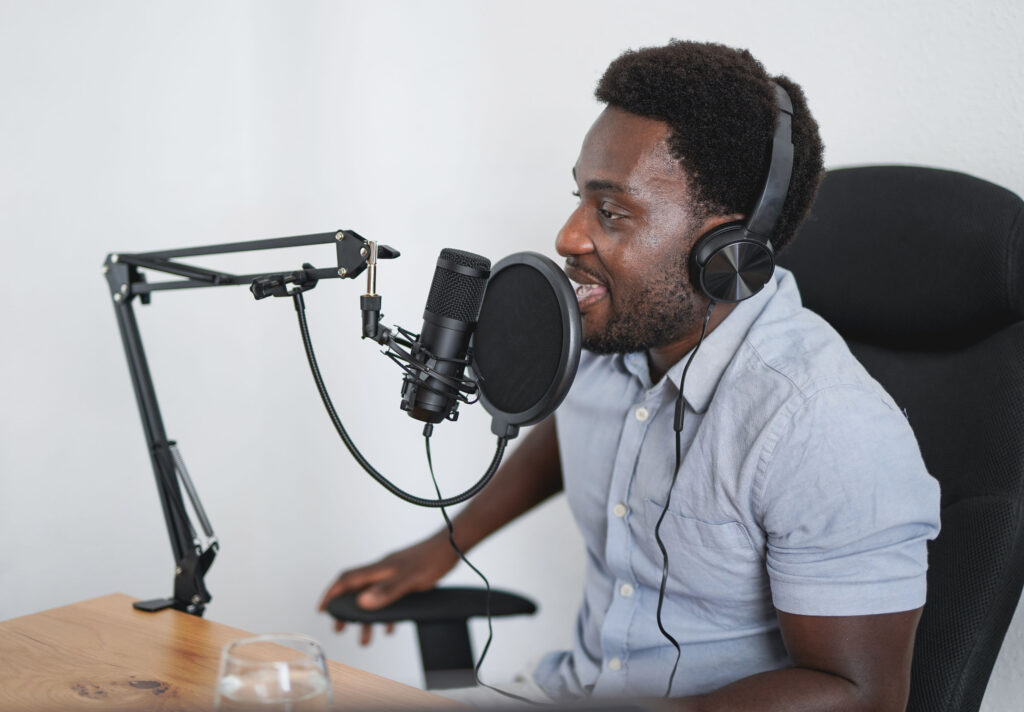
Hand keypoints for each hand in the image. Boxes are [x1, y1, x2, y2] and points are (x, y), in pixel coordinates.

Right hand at [318, 534, 458, 645]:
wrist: (452, 547)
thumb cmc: (432, 559)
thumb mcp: (409, 579)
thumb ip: (386, 591)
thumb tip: (362, 602)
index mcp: (380, 569)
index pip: (348, 580)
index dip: (332, 593)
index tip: (322, 608)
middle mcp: (383, 570)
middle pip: (356, 590)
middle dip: (346, 610)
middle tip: (340, 628)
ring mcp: (393, 573)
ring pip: (373, 597)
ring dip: (367, 617)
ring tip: (365, 638)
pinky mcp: (405, 578)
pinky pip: (388, 597)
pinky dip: (385, 613)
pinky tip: (390, 627)